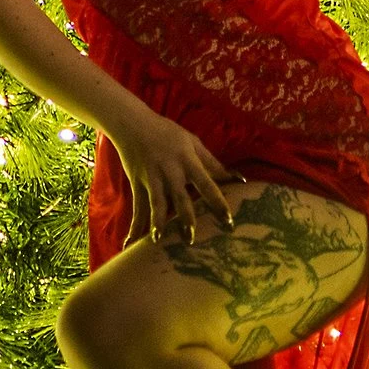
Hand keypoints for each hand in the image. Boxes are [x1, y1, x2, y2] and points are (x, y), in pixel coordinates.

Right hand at [119, 103, 240, 248]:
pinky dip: (134, 227)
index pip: (206, 183)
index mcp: (187, 160)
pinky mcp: (138, 185)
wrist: (132, 124)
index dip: (217, 201)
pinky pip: (137, 209)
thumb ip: (212, 163)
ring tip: (159, 241)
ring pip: (157, 204)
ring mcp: (152, 179)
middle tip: (192, 240)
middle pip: (180, 197)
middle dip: (186, 219)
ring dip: (158, 223)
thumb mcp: (192, 142)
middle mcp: (170, 171)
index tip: (228, 220)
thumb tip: (238, 179)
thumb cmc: (168, 133)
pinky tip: (130, 244)